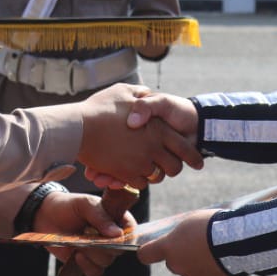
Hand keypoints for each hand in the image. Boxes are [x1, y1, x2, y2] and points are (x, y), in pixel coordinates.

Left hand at [33, 191, 133, 275]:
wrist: (45, 216)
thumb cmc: (67, 205)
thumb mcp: (84, 204)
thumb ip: (100, 216)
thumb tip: (117, 234)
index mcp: (115, 218)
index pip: (131, 231)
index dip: (126, 237)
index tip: (114, 236)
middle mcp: (110, 237)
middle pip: (119, 250)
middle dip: (104, 246)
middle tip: (89, 236)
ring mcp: (99, 250)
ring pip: (106, 262)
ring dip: (92, 255)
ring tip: (79, 244)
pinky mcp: (87, 262)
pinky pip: (95, 272)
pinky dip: (87, 267)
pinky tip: (76, 256)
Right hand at [77, 85, 202, 188]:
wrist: (77, 128)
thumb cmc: (100, 108)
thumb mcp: (123, 92)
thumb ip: (141, 97)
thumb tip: (148, 97)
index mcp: (157, 128)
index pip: (184, 147)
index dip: (193, 157)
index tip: (198, 163)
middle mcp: (152, 147)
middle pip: (173, 168)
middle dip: (172, 168)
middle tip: (168, 166)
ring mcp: (139, 162)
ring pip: (157, 177)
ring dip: (154, 174)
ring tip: (150, 168)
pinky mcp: (126, 174)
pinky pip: (140, 183)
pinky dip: (138, 180)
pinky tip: (132, 172)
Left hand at [137, 208, 234, 275]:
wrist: (237, 242)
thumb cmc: (212, 226)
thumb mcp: (190, 222)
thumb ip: (180, 235)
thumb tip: (180, 241)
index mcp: (169, 249)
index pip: (146, 255)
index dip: (148, 251)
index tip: (152, 249)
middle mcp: (178, 266)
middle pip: (173, 262)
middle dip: (181, 255)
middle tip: (196, 242)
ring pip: (190, 270)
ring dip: (197, 262)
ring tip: (213, 248)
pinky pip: (206, 275)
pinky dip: (211, 268)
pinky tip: (222, 256)